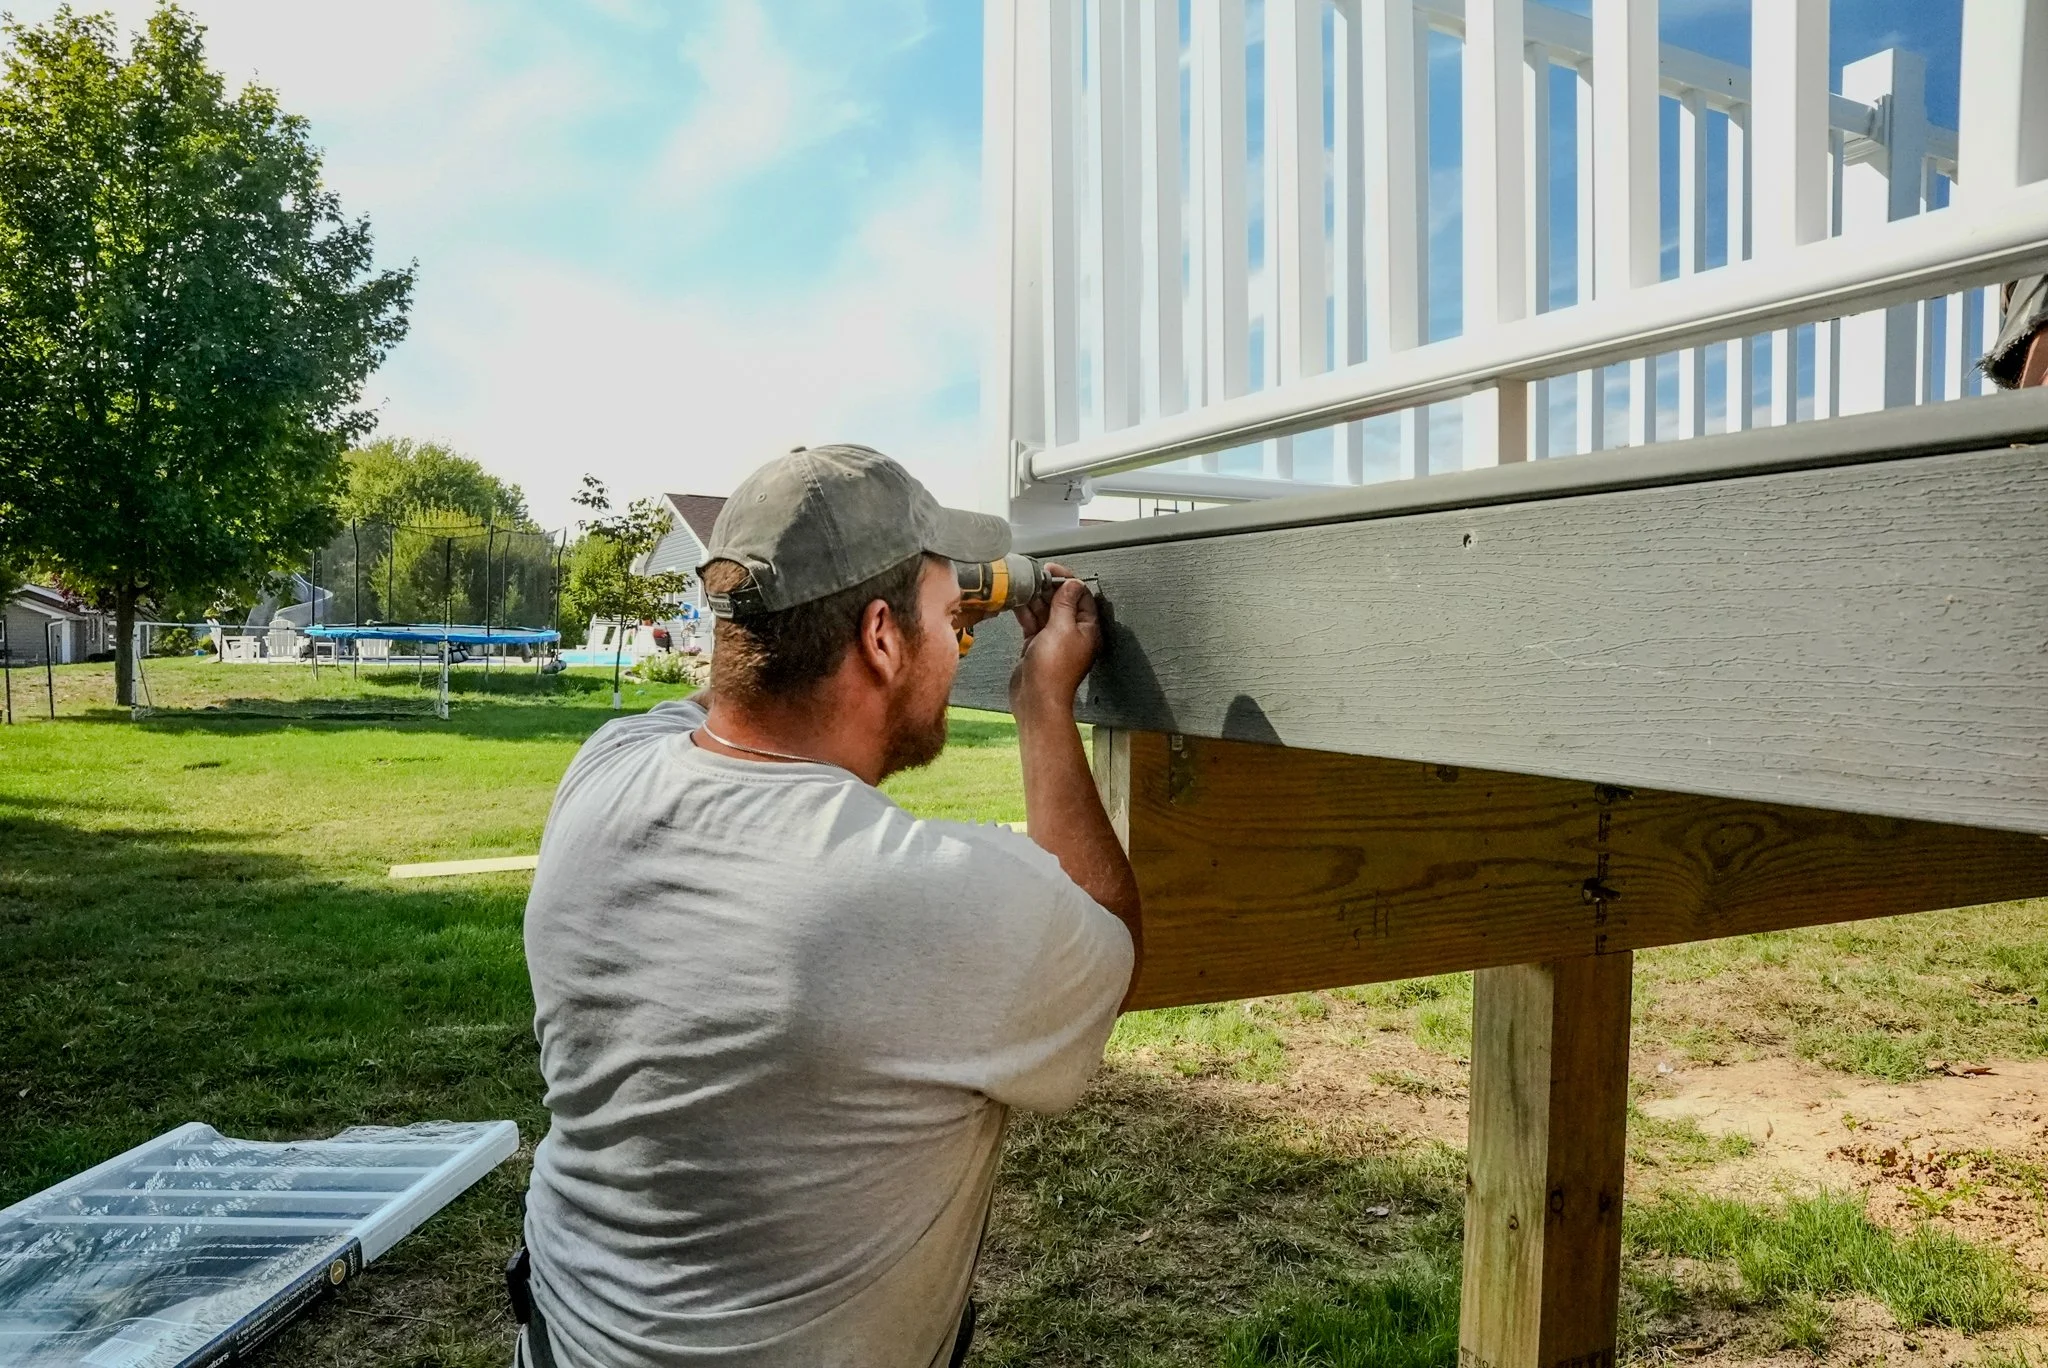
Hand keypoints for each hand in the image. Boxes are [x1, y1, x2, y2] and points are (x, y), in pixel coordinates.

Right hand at [1009, 562, 1098, 720]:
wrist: (1036, 699)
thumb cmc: (1053, 669)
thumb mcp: (1062, 628)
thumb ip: (1065, 603)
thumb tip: (1072, 583)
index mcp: (1087, 629)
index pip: (1081, 596)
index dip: (1068, 580)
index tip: (1052, 570)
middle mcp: (1073, 633)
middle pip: (1062, 602)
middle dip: (1049, 588)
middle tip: (1034, 577)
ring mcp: (1054, 639)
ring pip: (1046, 611)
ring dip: (1035, 599)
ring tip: (1023, 587)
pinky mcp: (1037, 646)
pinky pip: (1033, 623)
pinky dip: (1026, 613)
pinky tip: (1017, 603)